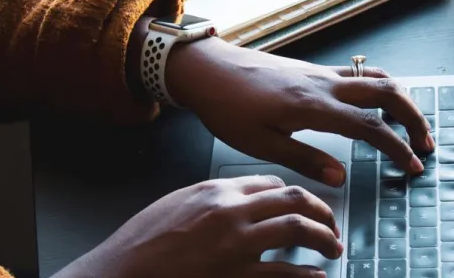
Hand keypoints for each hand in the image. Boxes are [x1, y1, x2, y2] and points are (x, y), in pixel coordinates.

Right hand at [53, 176, 340, 277]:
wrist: (121, 273)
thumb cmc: (141, 244)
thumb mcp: (176, 204)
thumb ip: (211, 199)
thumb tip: (239, 201)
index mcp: (215, 190)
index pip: (270, 183)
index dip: (294, 194)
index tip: (303, 205)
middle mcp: (230, 212)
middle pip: (293, 200)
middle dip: (321, 211)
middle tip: (331, 225)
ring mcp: (236, 245)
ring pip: (297, 229)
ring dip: (324, 238)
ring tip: (332, 248)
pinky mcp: (237, 277)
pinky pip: (285, 273)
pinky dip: (308, 275)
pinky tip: (316, 277)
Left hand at [166, 38, 434, 186]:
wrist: (208, 70)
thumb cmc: (227, 107)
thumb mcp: (261, 144)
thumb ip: (305, 160)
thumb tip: (341, 177)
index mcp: (313, 107)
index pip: (370, 126)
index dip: (396, 147)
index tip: (412, 166)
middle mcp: (324, 84)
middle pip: (387, 93)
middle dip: (414, 117)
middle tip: (425, 144)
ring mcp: (320, 73)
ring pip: (376, 78)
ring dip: (401, 99)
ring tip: (410, 124)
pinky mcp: (313, 70)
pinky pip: (359, 73)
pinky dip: (380, 87)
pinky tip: (378, 103)